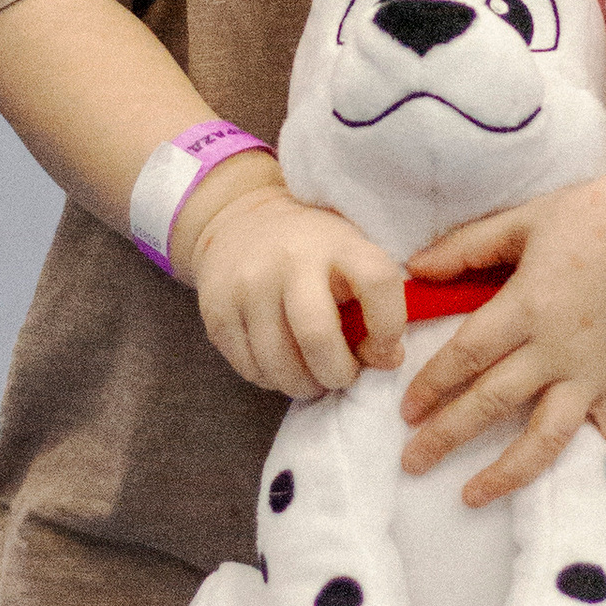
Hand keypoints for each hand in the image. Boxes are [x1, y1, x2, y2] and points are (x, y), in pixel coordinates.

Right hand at [182, 165, 409, 402]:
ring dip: (304, 385)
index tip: (386, 346)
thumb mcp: (351, 257)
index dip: (390, 324)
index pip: (377, 281)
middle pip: (317, 336)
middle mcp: (288, 259)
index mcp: (336, 243)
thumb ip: (378, 304)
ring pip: (279, 364)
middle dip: (337, 373)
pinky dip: (272, 379)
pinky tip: (283, 365)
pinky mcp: (215, 311)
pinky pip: (250, 368)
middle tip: (342, 376)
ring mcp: (246, 285)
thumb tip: (388, 361)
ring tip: (313, 378)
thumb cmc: (312, 249)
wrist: (240, 220)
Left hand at [398, 168, 605, 514]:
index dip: (432, 383)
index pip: (467, 354)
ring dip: (510, 471)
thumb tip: (412, 271)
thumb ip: (465, 248)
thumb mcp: (521, 222)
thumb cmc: (590, 215)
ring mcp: (593, 370)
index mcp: (528, 306)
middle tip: (411, 462)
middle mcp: (558, 348)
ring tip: (472, 496)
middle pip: (494, 401)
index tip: (405, 408)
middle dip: (448, 434)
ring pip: (547, 434)